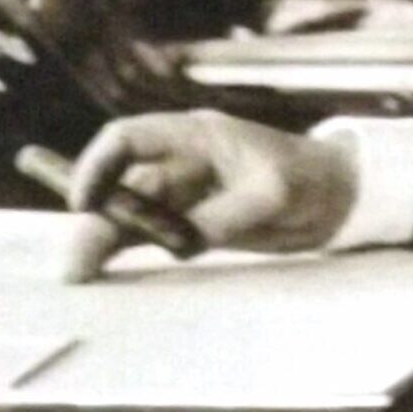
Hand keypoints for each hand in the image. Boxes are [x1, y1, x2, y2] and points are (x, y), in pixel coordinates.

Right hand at [62, 109, 357, 281]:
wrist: (337, 196)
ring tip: (80, 275)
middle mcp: (182, 161)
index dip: (98, 164)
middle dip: (94, 220)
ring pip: (128, 214)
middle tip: (75, 264)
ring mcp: (184, 193)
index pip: (130, 137)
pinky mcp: (189, 221)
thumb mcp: (274, 194)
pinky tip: (105, 271)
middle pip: (122, 185)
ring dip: (102, 240)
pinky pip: (146, 234)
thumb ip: (227, 214)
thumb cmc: (309, 178)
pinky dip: (124, 250)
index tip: (84, 203)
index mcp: (199, 136)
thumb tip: (180, 241)